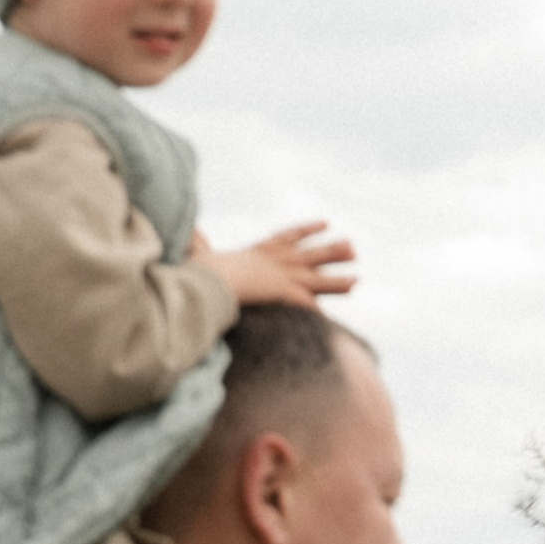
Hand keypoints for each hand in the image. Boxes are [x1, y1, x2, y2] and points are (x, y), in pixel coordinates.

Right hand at [198, 219, 357, 308]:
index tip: (326, 223)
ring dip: (337, 278)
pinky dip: (317, 311)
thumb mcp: (199, 251)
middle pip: (312, 253)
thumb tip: (187, 228)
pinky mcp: (282, 291)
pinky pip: (306, 304)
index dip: (308, 230)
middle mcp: (277, 260)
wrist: (206, 276)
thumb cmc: (201, 266)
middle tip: (353, 248)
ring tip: (358, 278)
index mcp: (261, 249)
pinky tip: (331, 319)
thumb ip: (198, 241)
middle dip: (332, 251)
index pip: (290, 235)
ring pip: (317, 277)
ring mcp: (281, 275)